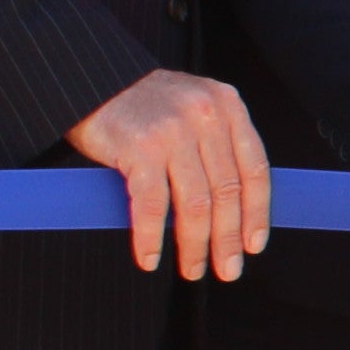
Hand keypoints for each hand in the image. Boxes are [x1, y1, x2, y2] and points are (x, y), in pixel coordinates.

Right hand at [66, 69, 272, 280]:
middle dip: (227, 238)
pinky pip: (152, 205)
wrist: (91, 80)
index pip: (255, 168)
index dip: (257, 212)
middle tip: (227, 269)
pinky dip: (151, 237)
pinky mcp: (140, 148)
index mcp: (228, 106)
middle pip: (227, 191)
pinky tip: (150, 258)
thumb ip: (218, 144)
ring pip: (195, 203)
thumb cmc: (147, 105)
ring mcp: (174, 131)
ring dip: (194, 244)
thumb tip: (237, 208)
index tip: (253, 244)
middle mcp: (206, 116)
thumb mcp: (195, 109)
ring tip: (193, 268)